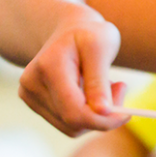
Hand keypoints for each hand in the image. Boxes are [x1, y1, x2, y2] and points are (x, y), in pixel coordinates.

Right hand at [17, 14, 127, 136]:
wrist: (67, 28)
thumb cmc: (89, 34)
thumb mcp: (101, 48)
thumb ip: (99, 81)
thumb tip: (102, 112)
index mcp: (49, 68)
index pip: (75, 112)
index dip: (104, 121)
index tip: (127, 113)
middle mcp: (32, 84)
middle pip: (73, 123)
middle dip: (103, 116)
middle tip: (120, 89)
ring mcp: (29, 95)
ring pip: (71, 128)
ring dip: (95, 115)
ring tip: (104, 86)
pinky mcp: (33, 102)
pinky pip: (66, 123)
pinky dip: (85, 114)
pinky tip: (89, 92)